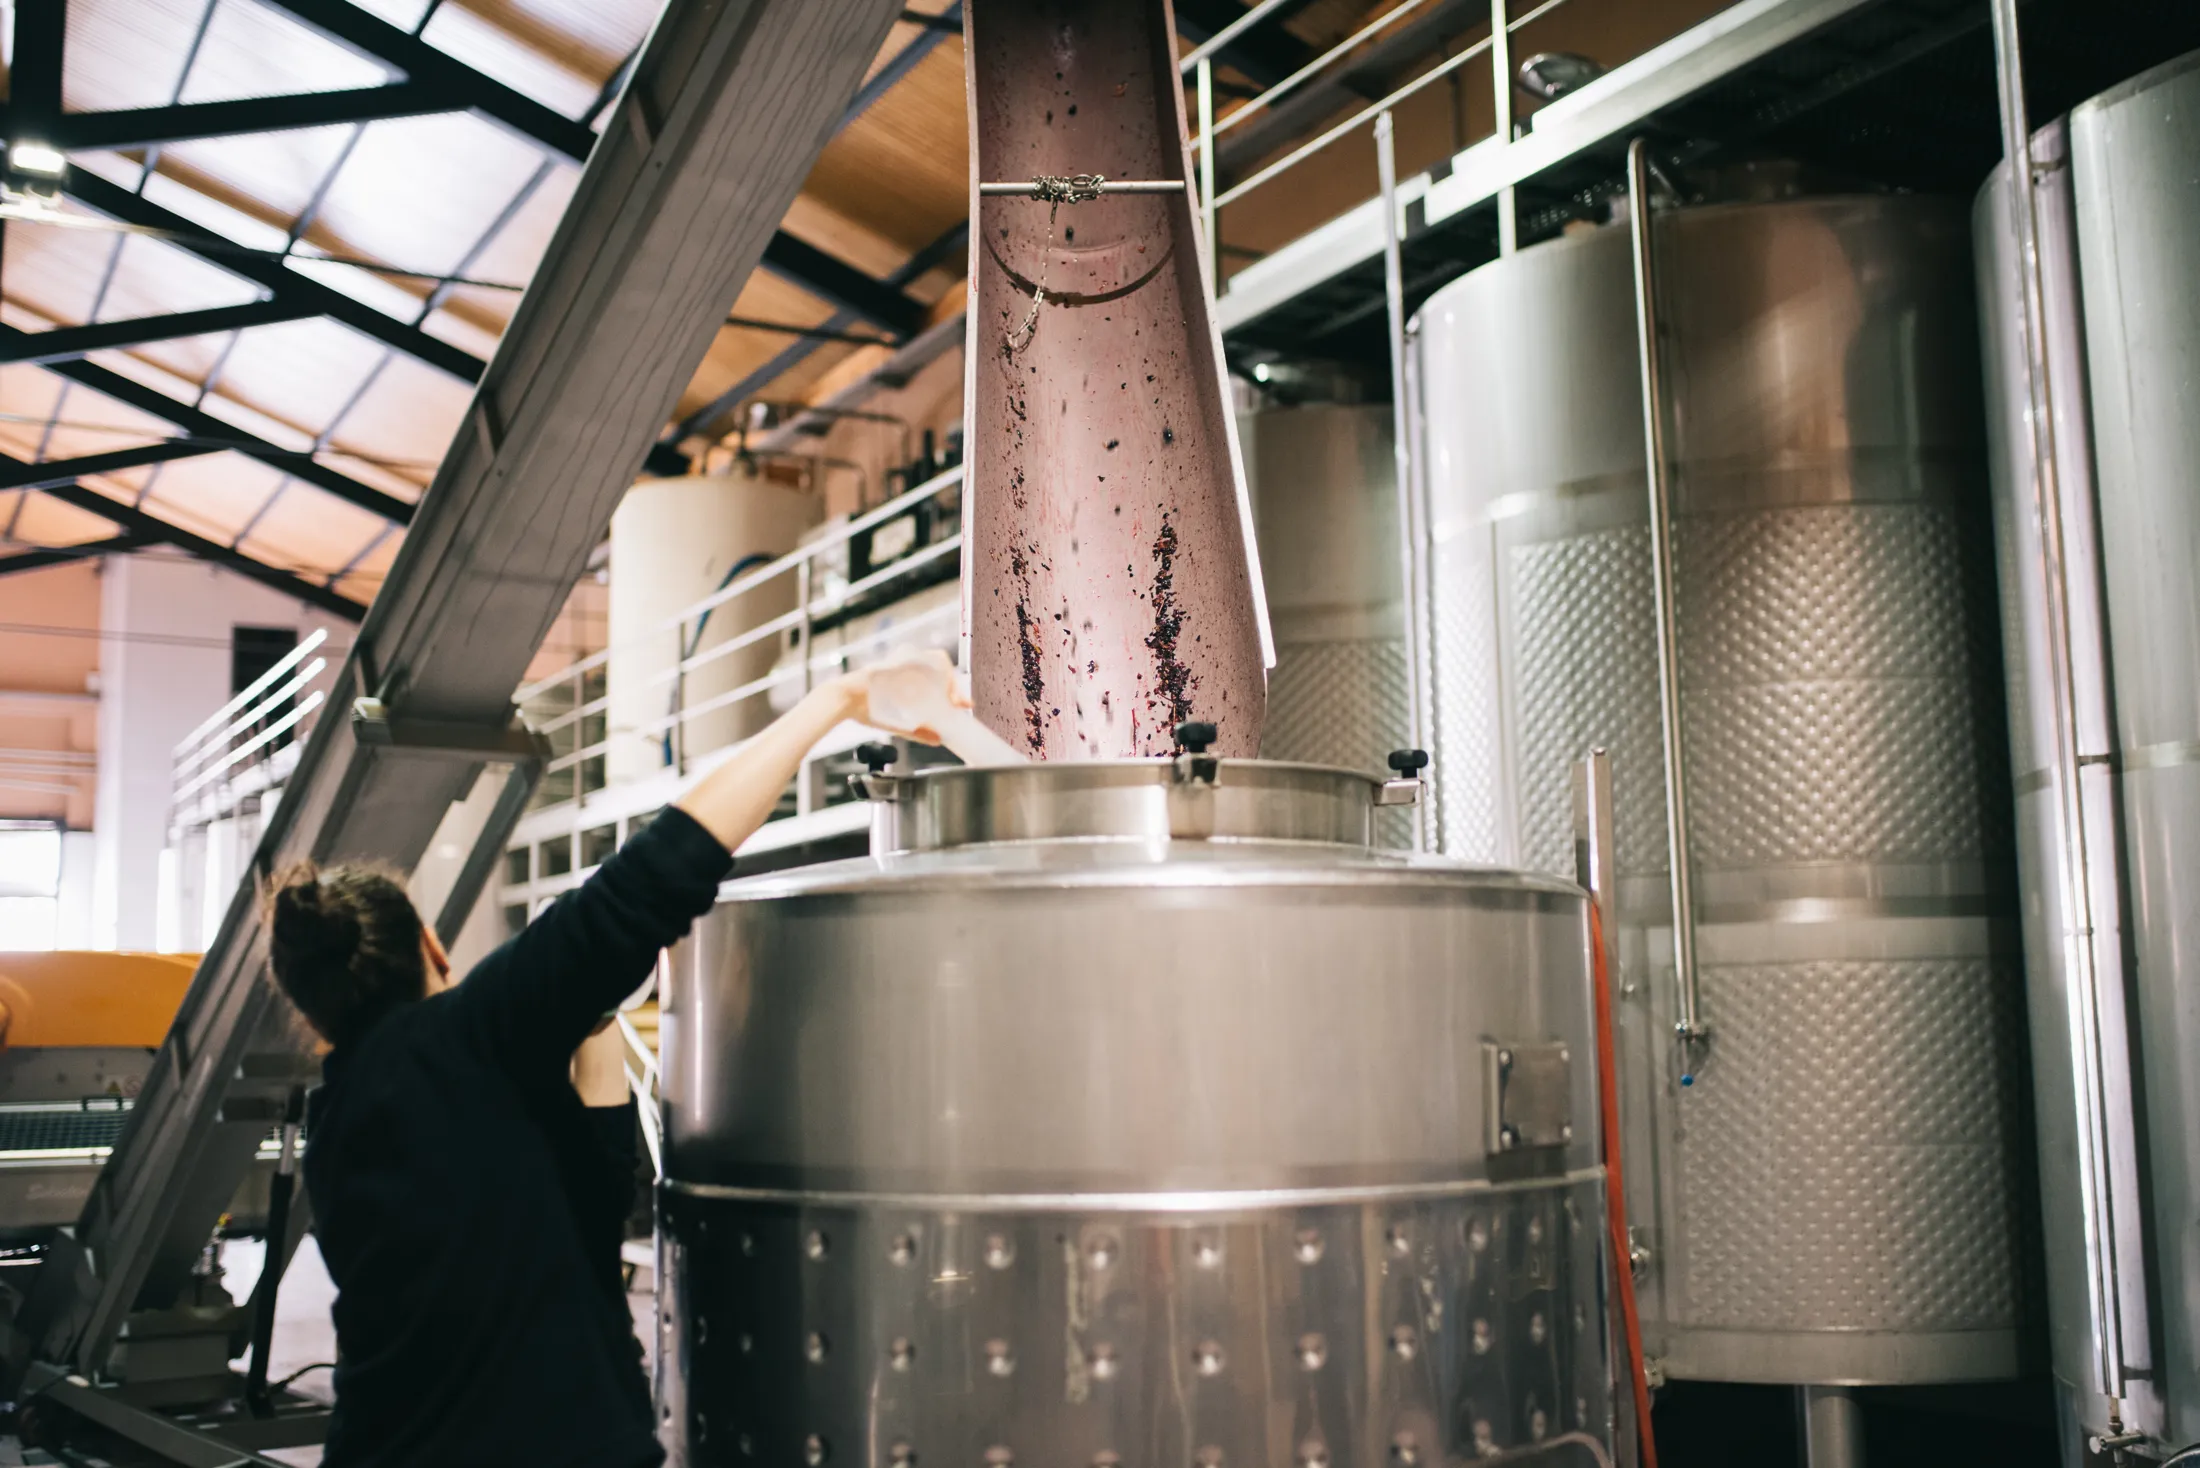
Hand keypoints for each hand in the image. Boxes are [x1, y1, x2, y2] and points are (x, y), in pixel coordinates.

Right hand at [828, 650, 969, 745]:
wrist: (845, 701)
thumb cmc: (866, 709)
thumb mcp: (898, 724)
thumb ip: (918, 731)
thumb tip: (939, 740)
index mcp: (911, 682)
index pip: (941, 680)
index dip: (955, 690)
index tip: (965, 705)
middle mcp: (911, 669)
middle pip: (943, 669)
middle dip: (955, 686)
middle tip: (960, 703)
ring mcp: (905, 662)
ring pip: (937, 661)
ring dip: (948, 679)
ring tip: (952, 697)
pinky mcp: (899, 659)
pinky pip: (922, 658)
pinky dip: (934, 668)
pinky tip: (939, 685)